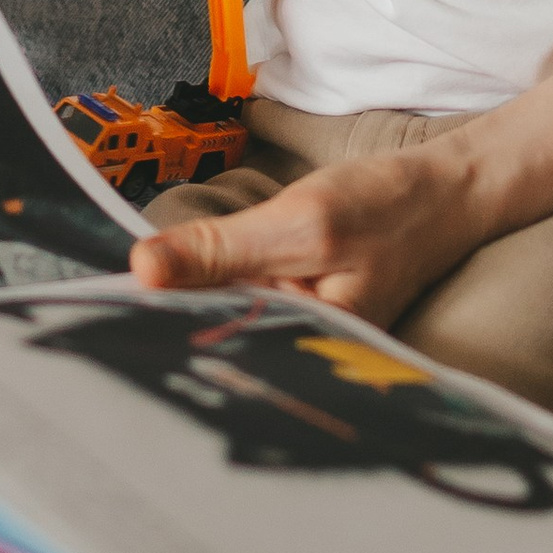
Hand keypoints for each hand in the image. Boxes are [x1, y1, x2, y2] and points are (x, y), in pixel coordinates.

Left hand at [133, 135, 487, 328]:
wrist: (446, 192)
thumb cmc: (388, 208)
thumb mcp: (301, 220)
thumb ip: (222, 248)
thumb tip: (142, 270)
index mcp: (310, 355)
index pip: (215, 353)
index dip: (158, 332)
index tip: (106, 312)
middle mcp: (304, 359)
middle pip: (216, 346)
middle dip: (167, 322)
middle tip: (106, 305)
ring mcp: (302, 337)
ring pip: (224, 325)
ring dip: (185, 304)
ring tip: (139, 293)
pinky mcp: (298, 313)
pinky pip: (243, 309)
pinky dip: (214, 291)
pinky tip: (182, 282)